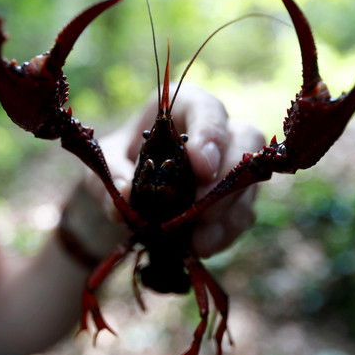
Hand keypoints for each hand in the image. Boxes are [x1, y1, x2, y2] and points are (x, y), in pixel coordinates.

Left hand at [82, 83, 263, 257]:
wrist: (128, 195)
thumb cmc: (120, 164)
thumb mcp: (105, 164)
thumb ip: (112, 174)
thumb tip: (126, 197)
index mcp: (181, 110)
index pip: (207, 108)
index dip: (210, 134)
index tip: (202, 166)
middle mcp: (216, 131)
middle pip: (244, 139)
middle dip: (228, 177)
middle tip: (203, 210)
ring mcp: (230, 165)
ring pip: (249, 179)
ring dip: (228, 213)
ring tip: (199, 241)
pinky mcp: (235, 197)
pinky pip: (244, 212)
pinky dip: (226, 232)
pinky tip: (202, 246)